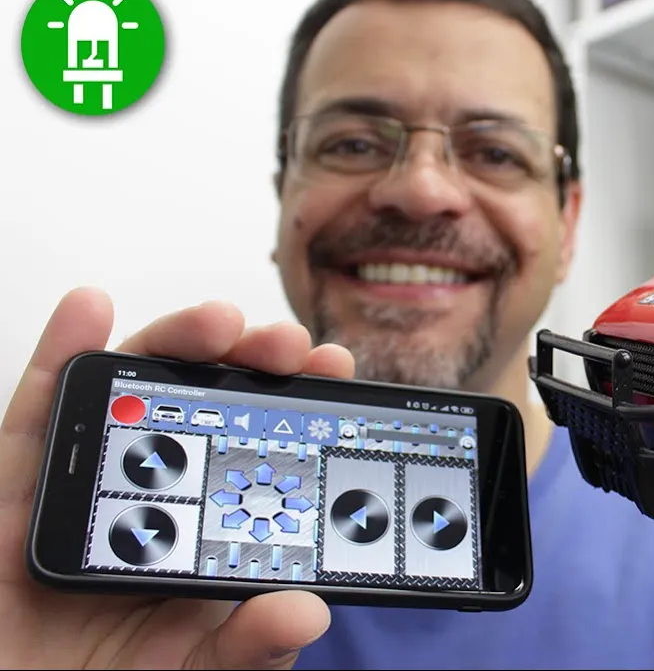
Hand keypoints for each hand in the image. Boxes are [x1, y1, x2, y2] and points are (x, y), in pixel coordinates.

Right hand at [0, 287, 354, 668]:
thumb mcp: (198, 667)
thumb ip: (249, 644)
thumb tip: (306, 614)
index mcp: (208, 519)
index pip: (262, 444)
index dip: (297, 400)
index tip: (333, 365)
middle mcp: (155, 486)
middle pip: (204, 400)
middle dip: (248, 358)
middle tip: (284, 344)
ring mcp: (89, 476)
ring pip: (132, 388)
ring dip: (176, 341)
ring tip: (216, 321)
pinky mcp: (20, 482)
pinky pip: (38, 410)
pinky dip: (63, 352)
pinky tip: (89, 308)